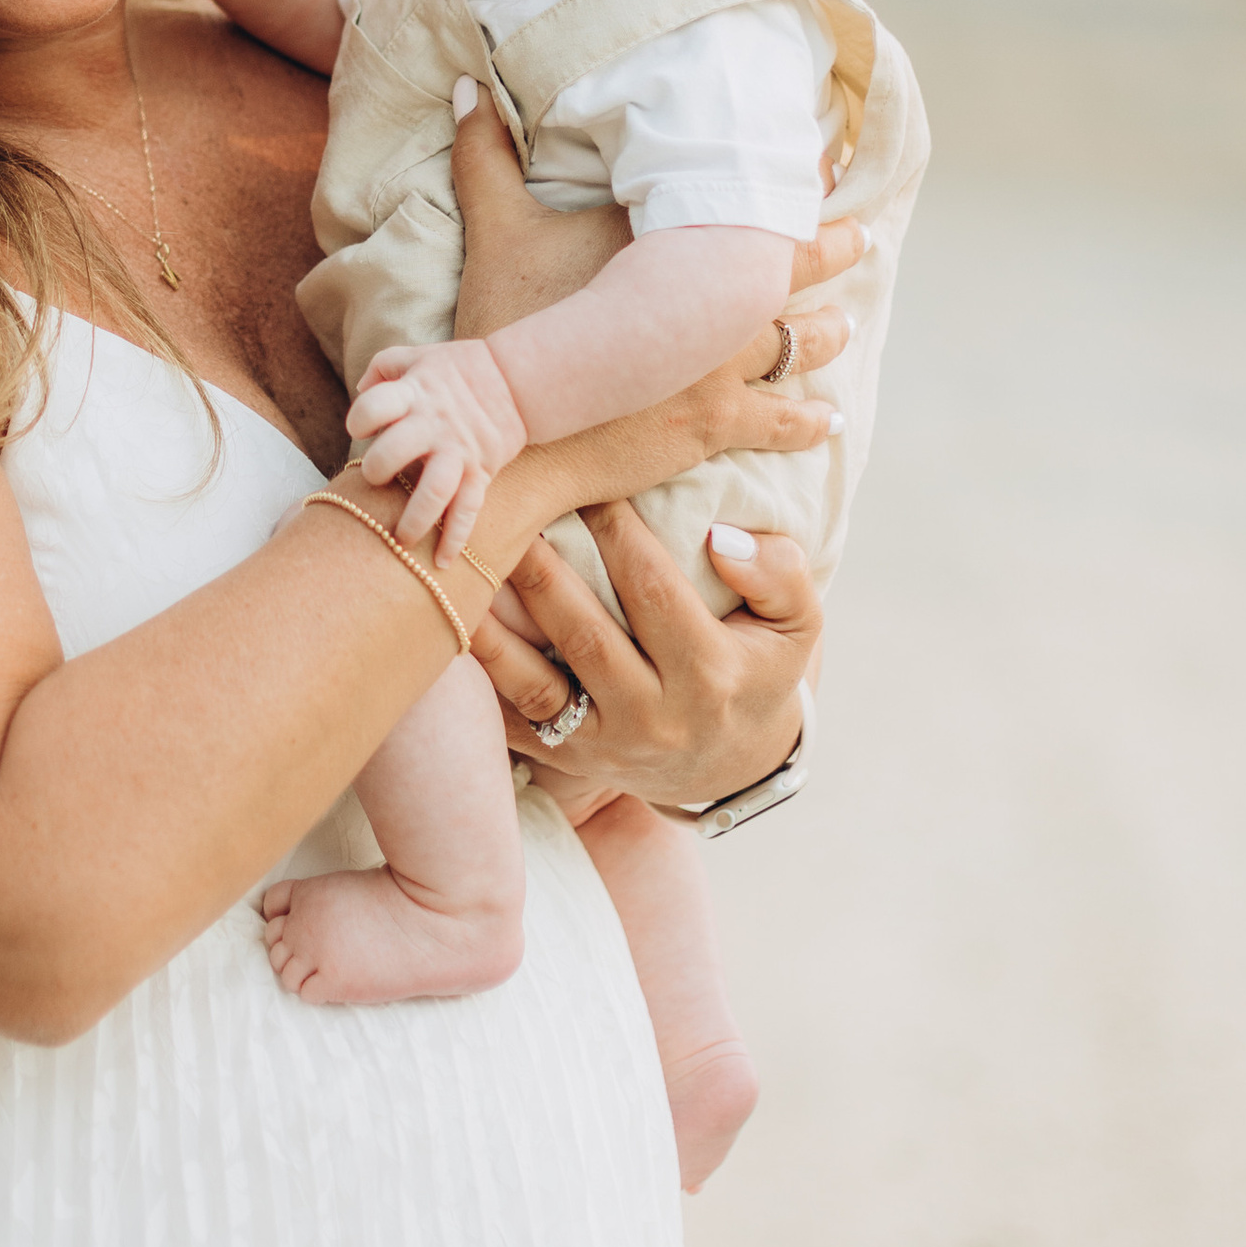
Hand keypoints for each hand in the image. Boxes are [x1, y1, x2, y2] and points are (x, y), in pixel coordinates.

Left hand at [347, 336, 528, 558]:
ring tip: (400, 539)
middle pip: (394, 450)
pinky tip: (441, 563)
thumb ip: (383, 367)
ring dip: (414, 518)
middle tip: (374, 479)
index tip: (359, 429)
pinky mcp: (480, 471)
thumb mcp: (419, 356)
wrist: (516, 380)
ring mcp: (458, 451)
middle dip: (376, 469)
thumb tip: (360, 388)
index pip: (374, 406)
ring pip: (434, 490)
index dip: (359, 419)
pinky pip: (468, 509)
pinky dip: (456, 538)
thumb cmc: (457, 369)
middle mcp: (433, 424)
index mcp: (414, 392)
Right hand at [447, 78, 859, 505]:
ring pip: (797, 345)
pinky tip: (825, 419)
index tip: (821, 160)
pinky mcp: (714, 424)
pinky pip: (780, 420)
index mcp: (669, 249)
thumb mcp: (495, 231)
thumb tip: (465, 85)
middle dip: (827, 249)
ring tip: (845, 321)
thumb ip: (483, 155)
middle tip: (859, 234)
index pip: (743, 204)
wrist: (513, 423)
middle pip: (789, 269)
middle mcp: (710, 306)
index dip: (786, 180)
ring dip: (824, 332)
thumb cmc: (508, 324)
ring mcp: (720, 368)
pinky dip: (806, 420)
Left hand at [474, 505, 819, 816]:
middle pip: (585, 636)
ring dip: (493, 627)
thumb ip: (780, 576)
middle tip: (507, 508)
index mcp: (711, 677)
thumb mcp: (796, 626)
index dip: (619, 534)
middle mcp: (654, 718)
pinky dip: (477, 676)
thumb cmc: (760, 670)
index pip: (655, 592)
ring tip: (462, 566)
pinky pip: (509, 720)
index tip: (591, 481)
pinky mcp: (565, 760)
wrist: (733, 765)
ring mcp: (603, 746)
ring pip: (534, 685)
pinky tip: (449, 625)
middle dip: (542, 570)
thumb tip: (725, 539)